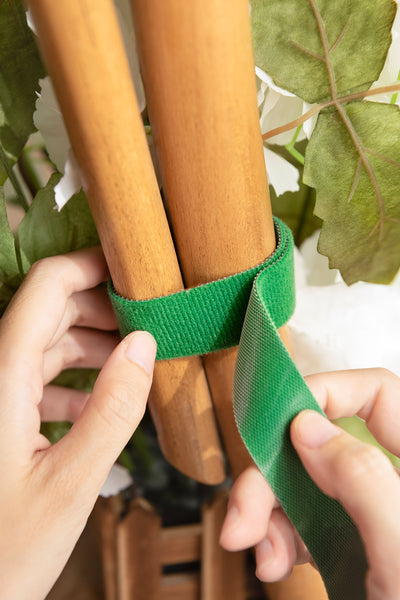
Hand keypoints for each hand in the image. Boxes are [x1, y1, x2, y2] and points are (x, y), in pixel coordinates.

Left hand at [0, 248, 155, 599]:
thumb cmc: (4, 552)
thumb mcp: (71, 483)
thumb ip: (112, 410)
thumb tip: (146, 345)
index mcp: (2, 379)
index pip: (45, 288)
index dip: (89, 265)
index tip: (134, 268)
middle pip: (48, 311)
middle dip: (101, 309)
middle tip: (151, 321)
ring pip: (46, 343)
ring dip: (91, 345)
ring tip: (135, 361)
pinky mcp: (1, 416)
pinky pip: (38, 377)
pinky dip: (74, 379)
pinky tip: (98, 403)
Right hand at [220, 368, 399, 598]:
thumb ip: (363, 481)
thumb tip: (307, 426)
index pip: (379, 394)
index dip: (326, 392)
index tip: (277, 422)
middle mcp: (396, 482)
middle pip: (325, 441)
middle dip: (274, 474)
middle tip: (243, 517)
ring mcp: (372, 513)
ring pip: (307, 479)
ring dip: (269, 510)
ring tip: (256, 551)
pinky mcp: (354, 541)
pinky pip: (306, 518)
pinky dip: (281, 534)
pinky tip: (273, 562)